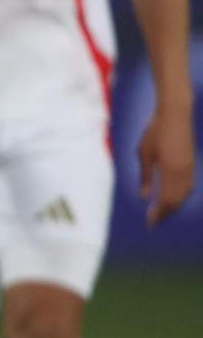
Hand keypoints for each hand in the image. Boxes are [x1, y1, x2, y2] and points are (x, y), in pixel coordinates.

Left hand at [139, 102, 196, 225]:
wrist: (176, 115)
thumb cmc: (156, 132)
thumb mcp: (144, 154)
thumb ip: (146, 177)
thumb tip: (145, 197)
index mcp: (170, 172)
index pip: (166, 200)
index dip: (159, 213)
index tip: (150, 222)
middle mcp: (184, 173)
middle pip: (177, 201)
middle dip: (166, 213)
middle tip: (154, 221)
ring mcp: (190, 168)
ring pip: (185, 195)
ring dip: (174, 205)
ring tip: (162, 212)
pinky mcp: (192, 164)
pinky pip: (189, 186)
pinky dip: (181, 196)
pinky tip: (173, 198)